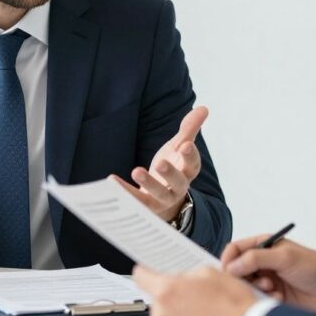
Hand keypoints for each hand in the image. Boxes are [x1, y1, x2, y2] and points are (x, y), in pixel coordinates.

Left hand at [112, 106, 206, 222]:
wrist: (163, 201)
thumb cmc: (172, 168)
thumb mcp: (179, 148)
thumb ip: (189, 129)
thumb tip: (204, 108)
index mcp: (187, 172)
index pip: (193, 165)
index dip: (191, 157)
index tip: (186, 145)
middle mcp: (178, 188)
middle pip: (178, 182)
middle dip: (170, 173)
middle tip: (161, 163)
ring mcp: (162, 199)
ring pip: (158, 194)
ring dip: (148, 183)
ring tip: (136, 170)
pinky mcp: (146, 206)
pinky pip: (136, 201)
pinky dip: (124, 191)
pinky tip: (112, 180)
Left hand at [133, 265, 254, 315]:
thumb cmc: (233, 306)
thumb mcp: (210, 273)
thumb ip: (188, 274)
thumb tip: (183, 278)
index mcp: (167, 291)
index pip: (141, 276)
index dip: (146, 270)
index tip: (149, 270)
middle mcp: (163, 314)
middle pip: (157, 298)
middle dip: (171, 294)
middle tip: (192, 292)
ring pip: (167, 315)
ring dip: (179, 311)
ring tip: (204, 310)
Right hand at [222, 235, 315, 315]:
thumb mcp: (285, 257)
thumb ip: (256, 258)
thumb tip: (232, 265)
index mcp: (265, 245)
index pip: (236, 249)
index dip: (228, 259)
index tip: (228, 271)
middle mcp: (264, 262)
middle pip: (237, 269)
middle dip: (243, 277)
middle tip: (257, 280)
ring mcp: (268, 279)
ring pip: (246, 286)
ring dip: (256, 288)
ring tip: (271, 288)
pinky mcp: (272, 296)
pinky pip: (257, 299)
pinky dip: (265, 299)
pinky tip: (279, 298)